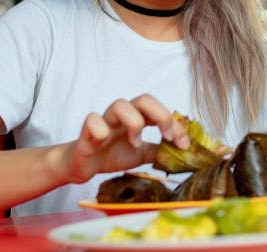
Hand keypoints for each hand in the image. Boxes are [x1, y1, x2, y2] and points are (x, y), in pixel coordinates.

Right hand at [59, 94, 188, 183]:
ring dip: (134, 122)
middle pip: (144, 99)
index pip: (160, 111)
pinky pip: (92, 120)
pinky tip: (105, 141)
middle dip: (161, 115)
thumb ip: (158, 151)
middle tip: (167, 136)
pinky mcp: (86, 132)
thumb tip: (181, 152)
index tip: (184, 144)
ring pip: (120, 104)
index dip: (175, 124)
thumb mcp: (141, 154)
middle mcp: (122, 116)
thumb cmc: (111, 154)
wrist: (82, 166)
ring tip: (136, 143)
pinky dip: (101, 129)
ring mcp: (104, 121)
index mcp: (137, 118)